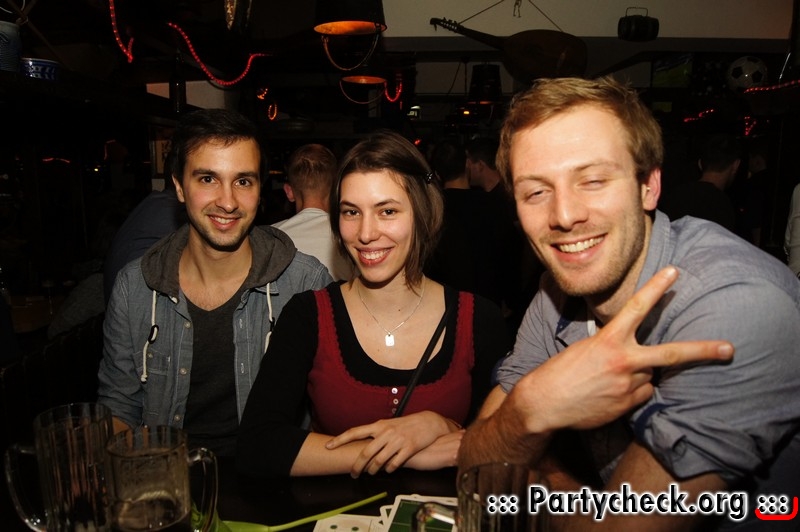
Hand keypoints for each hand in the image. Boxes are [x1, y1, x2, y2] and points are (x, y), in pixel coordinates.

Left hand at [325, 410, 453, 476]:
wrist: (428, 422)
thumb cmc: (406, 424)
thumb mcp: (389, 424)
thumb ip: (376, 432)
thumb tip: (361, 442)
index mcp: (379, 425)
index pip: (355, 431)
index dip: (340, 439)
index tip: (328, 446)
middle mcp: (386, 432)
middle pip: (366, 452)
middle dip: (357, 466)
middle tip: (353, 474)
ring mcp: (397, 440)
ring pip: (379, 460)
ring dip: (373, 470)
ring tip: (371, 473)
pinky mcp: (409, 448)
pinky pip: (394, 464)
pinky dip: (389, 469)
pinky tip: (388, 470)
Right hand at [511, 266, 733, 432]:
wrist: (544, 403)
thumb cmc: (561, 372)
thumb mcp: (585, 349)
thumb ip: (614, 348)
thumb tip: (639, 359)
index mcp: (608, 341)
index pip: (637, 308)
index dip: (657, 288)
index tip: (674, 272)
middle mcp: (623, 361)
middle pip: (671, 354)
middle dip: (702, 351)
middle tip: (729, 349)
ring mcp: (627, 386)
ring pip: (649, 377)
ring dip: (639, 376)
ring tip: (610, 380)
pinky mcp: (627, 406)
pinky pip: (642, 396)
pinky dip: (633, 394)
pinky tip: (611, 394)